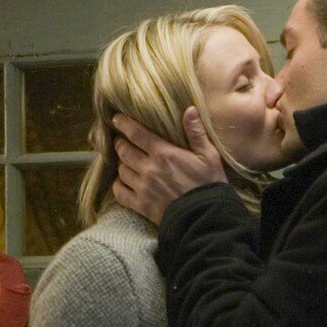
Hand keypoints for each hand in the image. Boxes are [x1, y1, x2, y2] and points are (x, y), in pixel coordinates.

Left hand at [110, 107, 226, 224]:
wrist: (205, 217)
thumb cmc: (209, 185)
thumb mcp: (209, 156)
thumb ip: (196, 132)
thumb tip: (189, 109)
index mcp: (164, 153)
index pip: (136, 133)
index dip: (124, 124)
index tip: (117, 118)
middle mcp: (149, 168)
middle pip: (124, 150)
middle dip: (121, 144)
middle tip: (122, 141)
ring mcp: (143, 187)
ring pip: (121, 170)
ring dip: (122, 164)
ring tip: (126, 162)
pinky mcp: (141, 205)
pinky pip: (120, 192)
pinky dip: (119, 186)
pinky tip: (123, 183)